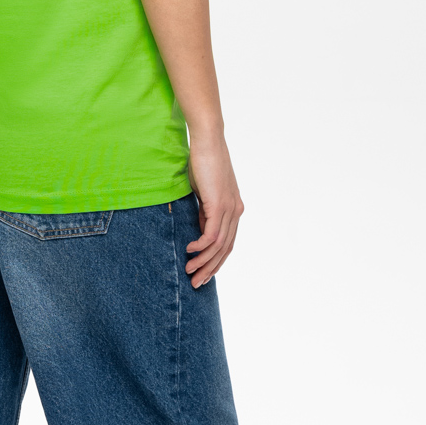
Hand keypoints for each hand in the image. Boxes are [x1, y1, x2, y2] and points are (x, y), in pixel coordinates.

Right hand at [184, 132, 243, 287]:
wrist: (208, 141)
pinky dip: (201, 246)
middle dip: (210, 269)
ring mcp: (229, 208)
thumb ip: (205, 210)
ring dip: (203, 261)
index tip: (204, 274)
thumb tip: (199, 227)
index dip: (216, 261)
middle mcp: (236, 211)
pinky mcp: (219, 204)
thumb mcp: (204, 191)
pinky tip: (189, 251)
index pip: (228, 243)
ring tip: (189, 271)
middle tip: (196, 283)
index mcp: (234, 209)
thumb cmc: (203, 162)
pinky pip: (211, 234)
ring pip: (218, 245)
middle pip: (225, 249)